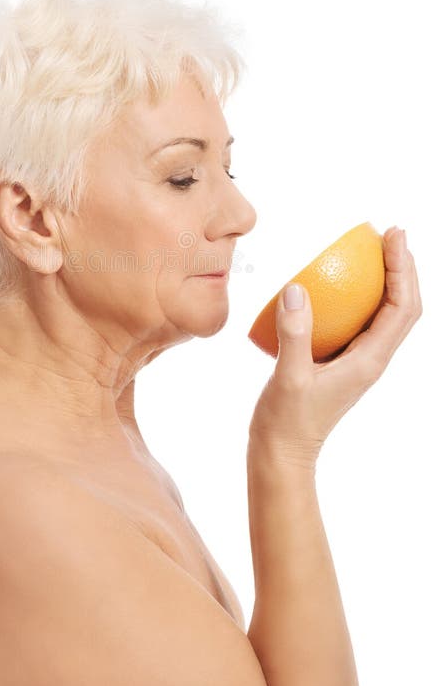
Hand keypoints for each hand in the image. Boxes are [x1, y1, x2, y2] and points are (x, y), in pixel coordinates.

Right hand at [248, 227, 422, 468]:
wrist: (282, 452)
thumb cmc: (287, 421)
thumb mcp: (289, 379)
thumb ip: (295, 335)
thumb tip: (297, 288)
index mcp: (370, 361)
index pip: (402, 308)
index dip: (404, 269)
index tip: (394, 236)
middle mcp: (371, 358)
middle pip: (402, 307)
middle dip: (403, 268)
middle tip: (388, 233)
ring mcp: (357, 360)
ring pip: (384, 313)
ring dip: (385, 279)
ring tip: (370, 249)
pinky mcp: (339, 360)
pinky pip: (357, 320)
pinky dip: (356, 295)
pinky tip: (332, 282)